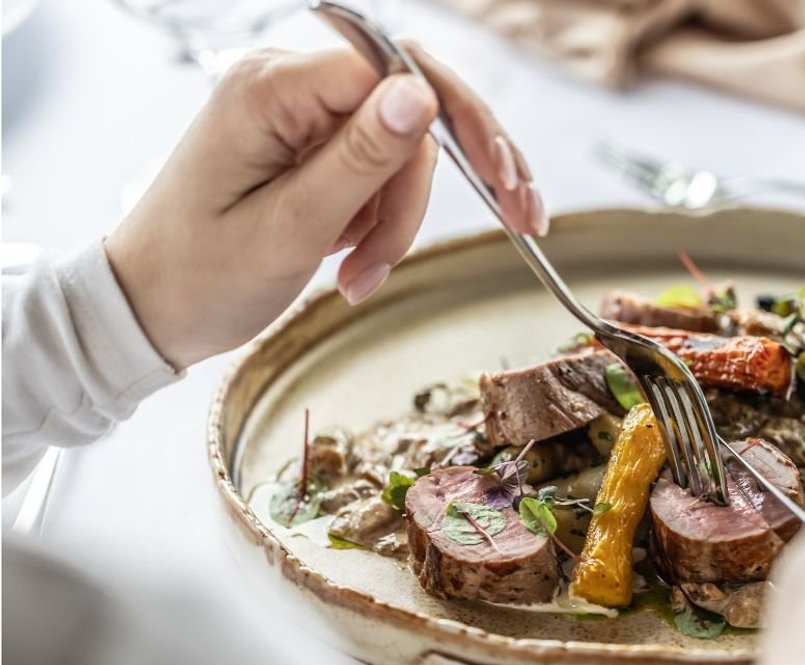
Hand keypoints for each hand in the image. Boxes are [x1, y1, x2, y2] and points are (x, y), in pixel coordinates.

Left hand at [105, 45, 544, 369]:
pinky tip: (360, 260)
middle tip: (517, 213)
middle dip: (457, 169)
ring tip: (365, 276)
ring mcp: (297, 114)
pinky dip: (384, 219)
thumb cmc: (198, 278)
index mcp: (271, 89)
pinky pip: (376, 168)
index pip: (396, 72)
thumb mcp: (289, 228)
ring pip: (399, 147)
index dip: (458, 122)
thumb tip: (420, 95)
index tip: (503, 181)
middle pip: (410, 102)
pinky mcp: (305, 145)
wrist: (146, 313)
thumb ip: (358, 159)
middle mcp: (286, 85)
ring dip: (401, 218)